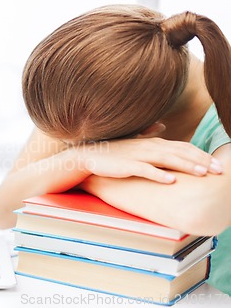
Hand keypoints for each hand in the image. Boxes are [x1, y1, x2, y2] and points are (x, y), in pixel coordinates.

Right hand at [71, 137, 222, 183]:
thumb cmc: (112, 150)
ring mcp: (139, 156)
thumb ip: (148, 133)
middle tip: (219, 171)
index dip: (201, 155)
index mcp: (154, 142)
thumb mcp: (132, 140)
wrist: (89, 154)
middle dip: (201, 161)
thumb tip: (161, 125)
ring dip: (186, 167)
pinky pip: (146, 170)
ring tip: (202, 174)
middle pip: (181, 153)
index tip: (217, 164)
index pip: (183, 147)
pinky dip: (159, 175)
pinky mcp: (127, 165)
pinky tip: (171, 181)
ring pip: (167, 160)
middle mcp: (150, 146)